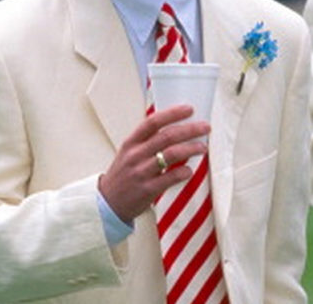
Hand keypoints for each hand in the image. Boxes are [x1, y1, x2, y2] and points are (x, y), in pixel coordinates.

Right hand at [98, 104, 210, 221]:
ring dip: (191, 149)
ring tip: (203, 147)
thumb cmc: (123, 175)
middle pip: (167, 136)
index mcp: (131, 142)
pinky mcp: (147, 190)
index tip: (189, 109)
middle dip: (190, 130)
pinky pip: (170, 178)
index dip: (172, 113)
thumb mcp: (129, 152)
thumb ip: (148, 141)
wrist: (107, 203)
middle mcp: (135, 155)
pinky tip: (190, 170)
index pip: (153, 122)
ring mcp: (141, 172)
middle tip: (205, 127)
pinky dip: (184, 172)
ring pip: (171, 154)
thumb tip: (178, 129)